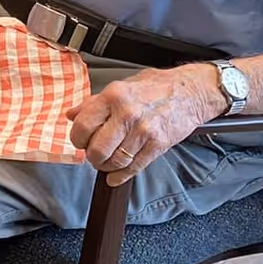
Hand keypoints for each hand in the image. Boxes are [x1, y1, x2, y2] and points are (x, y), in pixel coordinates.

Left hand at [66, 65, 222, 184]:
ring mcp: (144, 130)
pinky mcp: (159, 144)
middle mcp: (127, 113)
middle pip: (98, 148)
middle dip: (92, 157)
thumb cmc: (155, 87)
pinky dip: (122, 176)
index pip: (83, 125)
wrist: (190, 92)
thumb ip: (94, 102)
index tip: (80, 142)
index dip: (77, 138)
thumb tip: (72, 114)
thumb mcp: (121, 86)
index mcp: (113, 95)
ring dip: (106, 167)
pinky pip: (135, 167)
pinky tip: (115, 176)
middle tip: (93, 155)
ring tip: (106, 162)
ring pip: (115, 161)